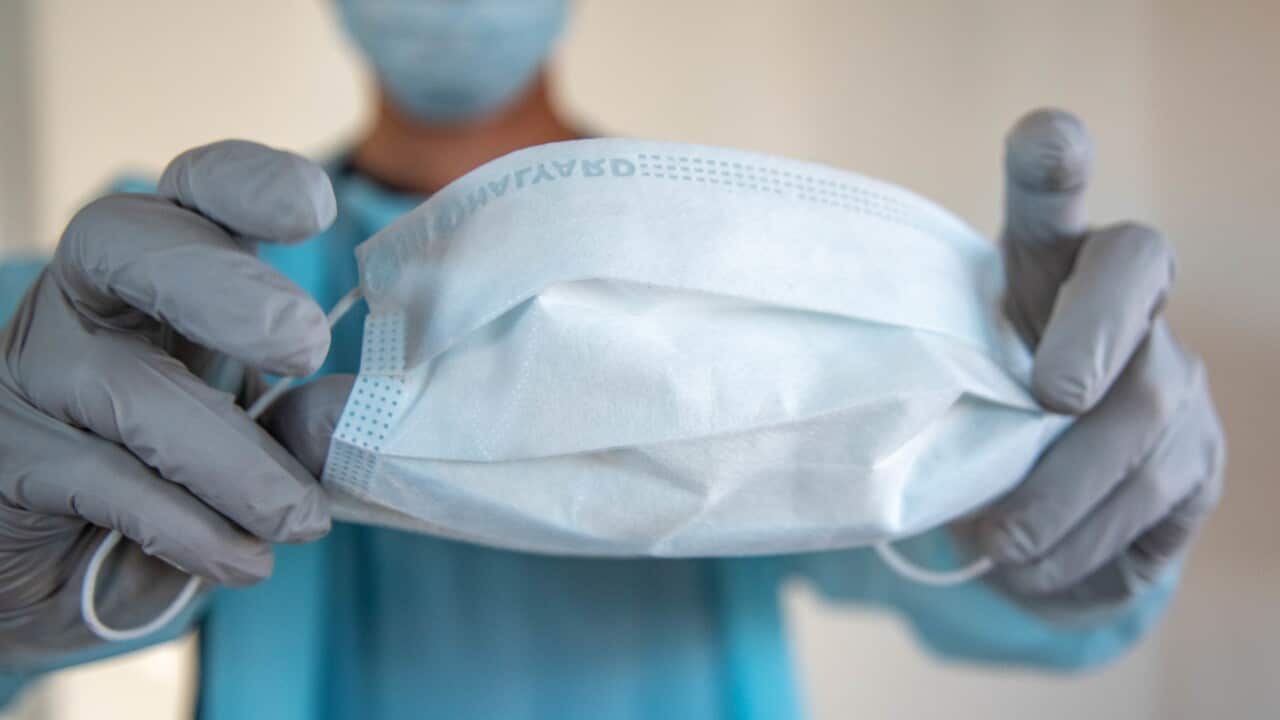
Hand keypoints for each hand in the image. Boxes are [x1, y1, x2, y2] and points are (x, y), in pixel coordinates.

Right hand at [0, 141, 334, 659]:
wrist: (67, 570)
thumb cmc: (175, 472)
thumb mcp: (251, 442)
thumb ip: (296, 423)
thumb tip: (344, 409)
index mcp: (166, 267)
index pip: (192, 191)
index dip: (246, 183)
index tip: (313, 209)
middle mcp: (89, 300)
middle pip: (124, 243)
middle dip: (221, 285)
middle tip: (302, 341)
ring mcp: (37, 373)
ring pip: (130, 390)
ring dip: (234, 461)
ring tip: (302, 518)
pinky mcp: (8, 458)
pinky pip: (103, 481)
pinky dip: (188, 526)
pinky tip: (243, 560)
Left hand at [964, 109, 1225, 618]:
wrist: (1042, 491)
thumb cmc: (971, 409)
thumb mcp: (941, 382)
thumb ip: (931, 385)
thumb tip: (901, 442)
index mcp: (1047, 262)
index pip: (1051, 196)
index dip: (1052, 166)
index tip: (1046, 140)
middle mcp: (1131, 305)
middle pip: (1128, 301)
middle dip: (1087, 348)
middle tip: (1049, 397)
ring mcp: (1178, 383)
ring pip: (1141, 429)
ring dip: (1061, 499)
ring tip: (997, 544)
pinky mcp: (1202, 466)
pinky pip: (1154, 511)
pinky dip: (1084, 550)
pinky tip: (1035, 569)